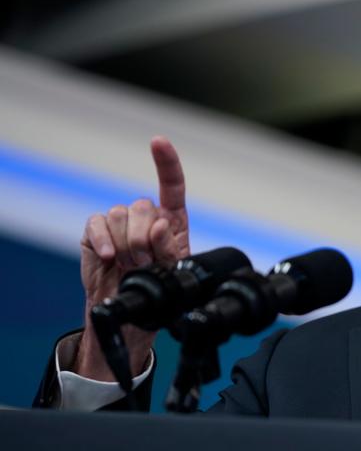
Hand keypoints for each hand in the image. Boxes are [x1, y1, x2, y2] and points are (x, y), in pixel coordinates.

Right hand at [75, 136, 189, 379]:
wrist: (130, 308)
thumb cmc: (158, 288)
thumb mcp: (174, 271)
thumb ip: (170, 248)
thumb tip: (160, 226)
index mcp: (172, 220)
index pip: (172, 186)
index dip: (166, 162)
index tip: (158, 142)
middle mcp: (146, 216)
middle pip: (144, 206)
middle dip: (146, 239)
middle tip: (146, 263)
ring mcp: (119, 222)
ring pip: (121, 214)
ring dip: (127, 244)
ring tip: (131, 265)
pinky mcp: (96, 231)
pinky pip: (97, 223)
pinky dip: (104, 240)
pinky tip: (110, 257)